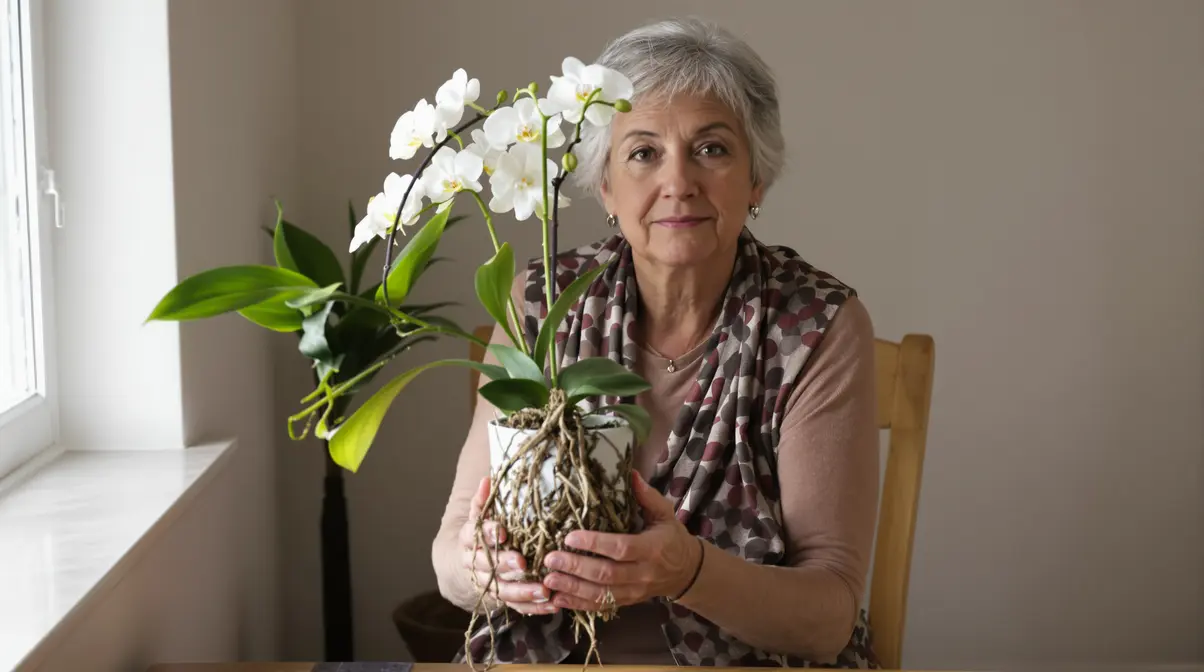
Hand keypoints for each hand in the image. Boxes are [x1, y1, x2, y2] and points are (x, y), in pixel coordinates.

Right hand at [460, 476, 558, 615]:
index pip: (475, 535)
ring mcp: (487, 583)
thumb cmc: (481, 534)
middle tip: (522, 562)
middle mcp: (475, 563)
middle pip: (487, 565)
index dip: (488, 534)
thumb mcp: (479, 516)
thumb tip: (487, 479)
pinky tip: (552, 605)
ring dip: (522, 591)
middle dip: (504, 564)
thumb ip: (483, 501)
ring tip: (543, 589)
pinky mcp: (500, 598)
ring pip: (501, 590)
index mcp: (470, 540)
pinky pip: (516, 606)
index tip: (502, 532)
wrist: (464, 563)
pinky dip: (533, 607)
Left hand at [541, 471, 702, 611]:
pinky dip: (578, 605)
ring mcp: (634, 591)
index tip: (570, 537)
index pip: (620, 547)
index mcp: (652, 549)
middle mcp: (643, 573)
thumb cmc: (671, 538)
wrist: (686, 572)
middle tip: (551, 559)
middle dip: (576, 567)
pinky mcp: (627, 602)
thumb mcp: (665, 514)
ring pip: (601, 594)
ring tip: (548, 580)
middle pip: (606, 574)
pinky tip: (558, 599)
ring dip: (572, 588)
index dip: (594, 543)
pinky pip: (601, 606)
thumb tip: (630, 473)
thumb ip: (647, 496)